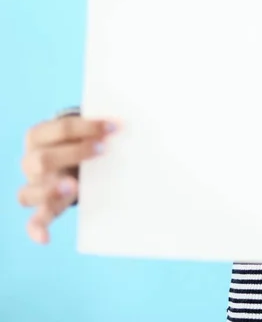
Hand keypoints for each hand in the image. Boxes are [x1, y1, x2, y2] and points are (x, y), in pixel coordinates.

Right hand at [18, 113, 116, 243]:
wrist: (65, 156)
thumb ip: (98, 129)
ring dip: (51, 191)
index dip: (87, 126)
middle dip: (74, 153)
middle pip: (43, 160)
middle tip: (103, 149)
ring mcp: (35, 186)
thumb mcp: (83, 130)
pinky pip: (34, 221)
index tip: (113, 127)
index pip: (60, 129)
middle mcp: (31, 161)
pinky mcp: (43, 206)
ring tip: (73, 186)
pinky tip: (45, 239)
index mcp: (40, 136)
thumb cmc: (79, 139)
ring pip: (28, 193)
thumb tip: (129, 126)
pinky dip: (37, 230)